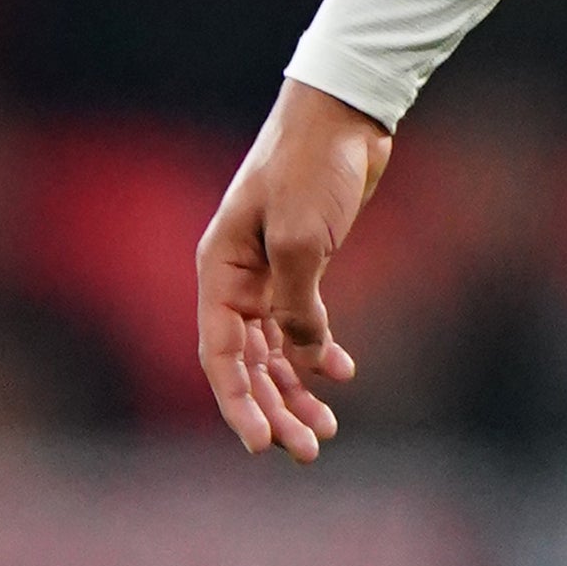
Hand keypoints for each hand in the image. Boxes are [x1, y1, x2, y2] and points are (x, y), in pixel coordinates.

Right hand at [196, 78, 393, 457]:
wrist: (346, 115)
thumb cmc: (313, 166)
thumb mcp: (301, 237)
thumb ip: (297, 303)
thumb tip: (303, 358)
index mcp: (220, 270)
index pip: (220, 354)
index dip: (238, 403)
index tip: (261, 445)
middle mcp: (236, 278)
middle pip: (248, 364)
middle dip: (274, 409)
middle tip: (307, 450)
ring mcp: (268, 274)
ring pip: (274, 351)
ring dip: (296, 391)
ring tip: (324, 430)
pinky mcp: (302, 267)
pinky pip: (300, 326)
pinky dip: (318, 354)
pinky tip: (340, 374)